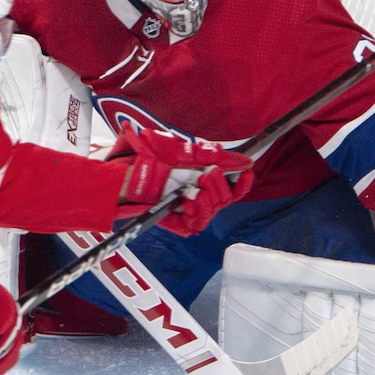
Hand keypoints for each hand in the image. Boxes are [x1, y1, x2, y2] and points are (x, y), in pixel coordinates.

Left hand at [111, 129, 253, 235]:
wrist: (127, 174)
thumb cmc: (151, 159)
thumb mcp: (185, 150)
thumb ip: (215, 156)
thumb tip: (244, 160)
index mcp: (204, 178)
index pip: (233, 186)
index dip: (242, 182)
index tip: (246, 173)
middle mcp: (200, 195)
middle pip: (226, 198)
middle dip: (219, 185)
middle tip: (206, 175)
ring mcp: (190, 210)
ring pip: (214, 210)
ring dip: (209, 197)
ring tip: (195, 188)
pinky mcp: (179, 223)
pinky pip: (197, 223)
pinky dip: (197, 211)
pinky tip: (189, 201)